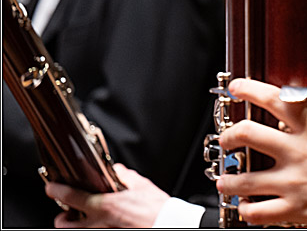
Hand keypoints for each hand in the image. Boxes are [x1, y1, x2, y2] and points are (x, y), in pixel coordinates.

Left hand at [45, 164, 168, 227]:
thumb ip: (126, 177)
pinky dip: (94, 225)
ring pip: (76, 230)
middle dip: (62, 217)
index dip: (57, 190)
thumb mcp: (142, 186)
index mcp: (105, 206)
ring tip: (84, 218)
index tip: (51, 187)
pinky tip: (104, 221)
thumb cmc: (157, 210)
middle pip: (64, 223)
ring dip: (76, 224)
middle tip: (68, 210)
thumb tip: (117, 170)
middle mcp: (98, 223)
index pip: (72, 197)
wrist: (167, 224)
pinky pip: (93, 230)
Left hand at [215, 78, 306, 227]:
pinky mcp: (296, 209)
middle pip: (246, 133)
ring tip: (226, 182)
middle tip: (226, 140)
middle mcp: (299, 152)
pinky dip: (246, 211)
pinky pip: (256, 212)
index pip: (274, 98)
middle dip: (228, 136)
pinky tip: (247, 208)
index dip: (249, 88)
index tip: (236, 87)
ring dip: (228, 181)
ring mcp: (294, 181)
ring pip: (242, 179)